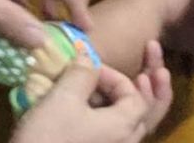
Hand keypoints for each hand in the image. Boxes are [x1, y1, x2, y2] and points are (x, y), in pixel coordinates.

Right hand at [10, 41, 172, 142]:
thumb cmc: (49, 136)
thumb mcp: (63, 98)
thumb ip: (81, 73)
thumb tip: (88, 58)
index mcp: (124, 127)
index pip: (138, 95)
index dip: (117, 76)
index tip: (90, 69)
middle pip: (143, 113)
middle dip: (141, 89)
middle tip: (137, 72)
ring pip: (127, 126)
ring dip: (122, 104)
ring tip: (106, 90)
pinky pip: (112, 136)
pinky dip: (108, 118)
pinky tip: (89, 110)